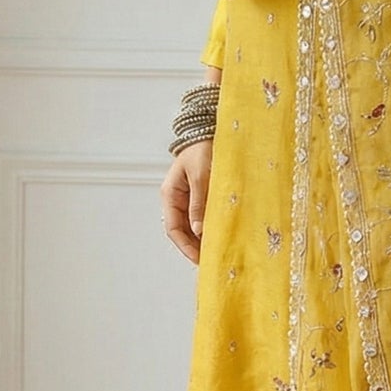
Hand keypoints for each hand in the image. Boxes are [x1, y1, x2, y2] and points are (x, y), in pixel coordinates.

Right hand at [162, 139, 211, 264]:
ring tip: (217, 250)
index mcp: (170, 194)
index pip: (173, 228)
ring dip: (202, 238)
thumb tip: (199, 231)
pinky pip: (202, 216)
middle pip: (182, 230)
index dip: (185, 246)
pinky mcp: (200, 195)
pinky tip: (220, 234)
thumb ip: (199, 203)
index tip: (199, 259)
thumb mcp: (201, 176)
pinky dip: (209, 227)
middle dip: (195, 246)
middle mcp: (176, 198)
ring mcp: (187, 197)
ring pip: (192, 225)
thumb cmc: (203, 149)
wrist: (208, 131)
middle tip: (211, 259)